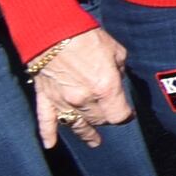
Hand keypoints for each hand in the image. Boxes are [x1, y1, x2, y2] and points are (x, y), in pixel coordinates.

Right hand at [30, 26, 131, 147]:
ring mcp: (62, 101)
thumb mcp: (116, 52)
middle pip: (99, 120)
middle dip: (107, 118)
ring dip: (86, 133)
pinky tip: (50, 145)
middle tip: (111, 113)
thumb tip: (117, 81)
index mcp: (105, 88)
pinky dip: (48, 134)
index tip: (129, 114)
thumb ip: (119, 72)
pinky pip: (45, 121)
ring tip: (94, 142)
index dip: (126, 116)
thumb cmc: (87, 37)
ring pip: (76, 124)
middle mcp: (84, 100)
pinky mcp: (45, 97)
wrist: (52, 30)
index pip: (119, 116)